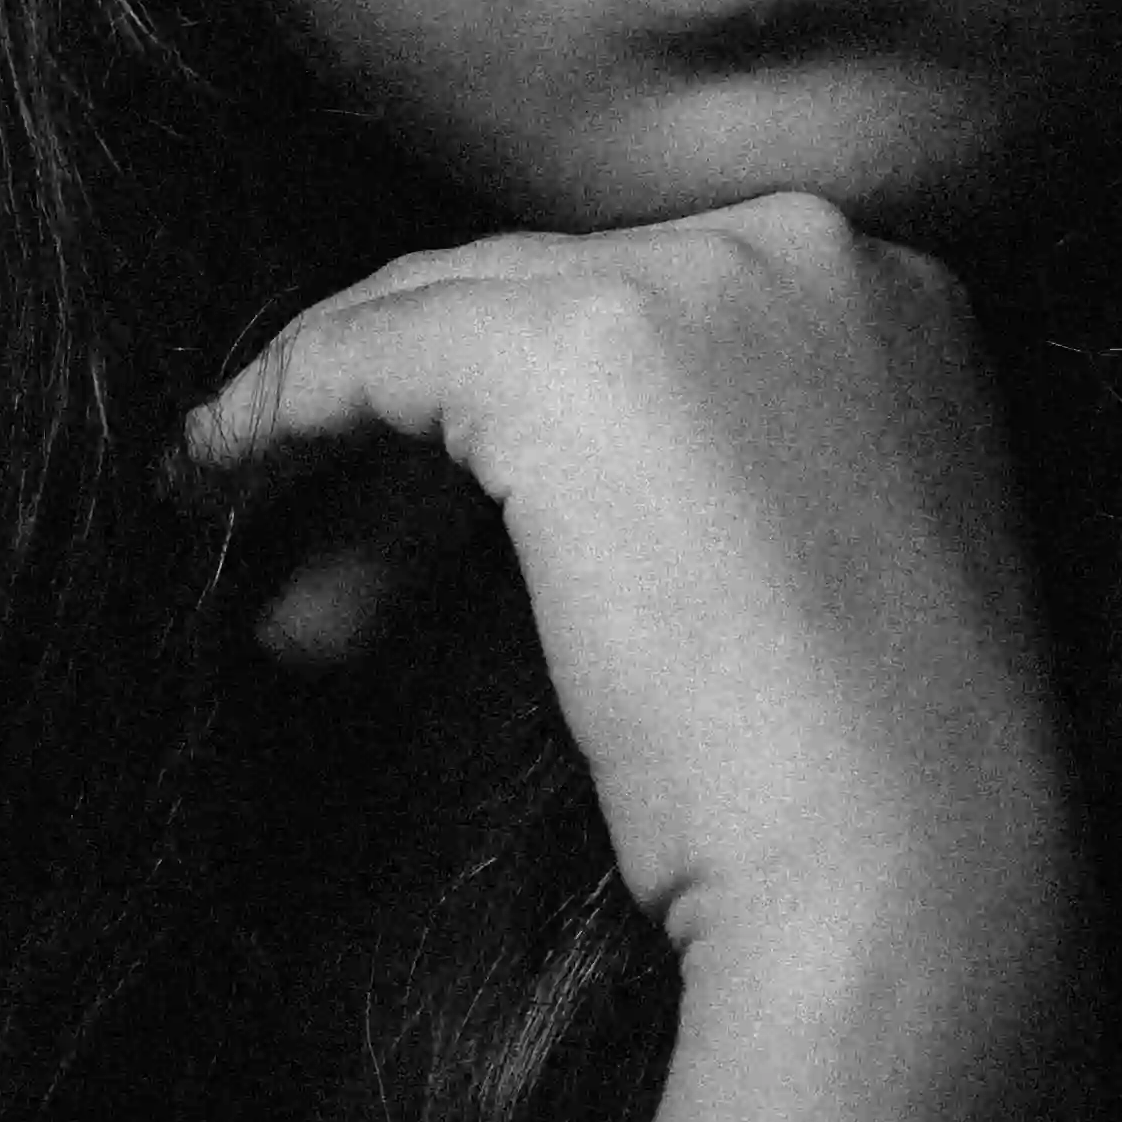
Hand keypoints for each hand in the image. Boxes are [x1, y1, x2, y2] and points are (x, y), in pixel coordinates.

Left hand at [181, 192, 1081, 968]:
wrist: (907, 873)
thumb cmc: (874, 783)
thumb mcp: (825, 559)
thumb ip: (718, 466)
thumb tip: (539, 473)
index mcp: (891, 289)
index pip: (651, 316)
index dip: (521, 425)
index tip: (434, 533)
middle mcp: (803, 248)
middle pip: (546, 308)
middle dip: (424, 440)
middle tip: (325, 571)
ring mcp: (694, 282)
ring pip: (453, 316)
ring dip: (340, 428)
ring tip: (241, 533)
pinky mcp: (575, 349)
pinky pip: (376, 347)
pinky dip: (282, 404)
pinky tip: (214, 468)